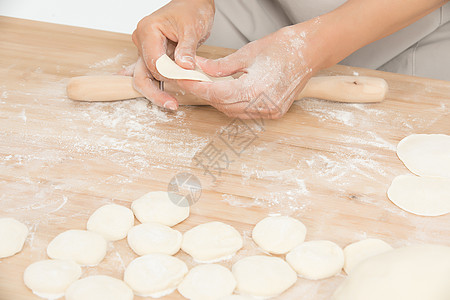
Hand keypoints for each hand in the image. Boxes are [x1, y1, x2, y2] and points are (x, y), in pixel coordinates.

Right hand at [127, 0, 214, 109]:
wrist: (193, 3)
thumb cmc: (191, 9)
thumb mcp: (192, 28)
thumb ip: (187, 49)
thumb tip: (184, 67)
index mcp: (148, 31)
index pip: (154, 63)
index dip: (169, 76)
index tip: (185, 82)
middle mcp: (142, 40)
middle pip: (142, 74)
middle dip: (156, 92)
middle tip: (172, 104)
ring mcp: (146, 49)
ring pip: (145, 77)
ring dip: (158, 91)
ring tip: (172, 103)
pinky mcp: (153, 55)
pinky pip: (151, 73)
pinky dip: (156, 86)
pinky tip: (157, 97)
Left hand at [178, 20, 328, 118]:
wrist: (311, 51)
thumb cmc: (285, 47)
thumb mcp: (247, 53)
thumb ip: (222, 66)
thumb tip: (200, 68)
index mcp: (256, 90)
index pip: (216, 93)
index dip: (197, 88)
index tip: (184, 80)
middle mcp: (263, 106)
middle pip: (223, 105)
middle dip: (205, 93)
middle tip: (191, 80)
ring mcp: (270, 111)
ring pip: (233, 111)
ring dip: (218, 100)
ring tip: (205, 84)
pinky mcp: (274, 112)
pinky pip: (245, 112)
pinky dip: (232, 103)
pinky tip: (225, 91)